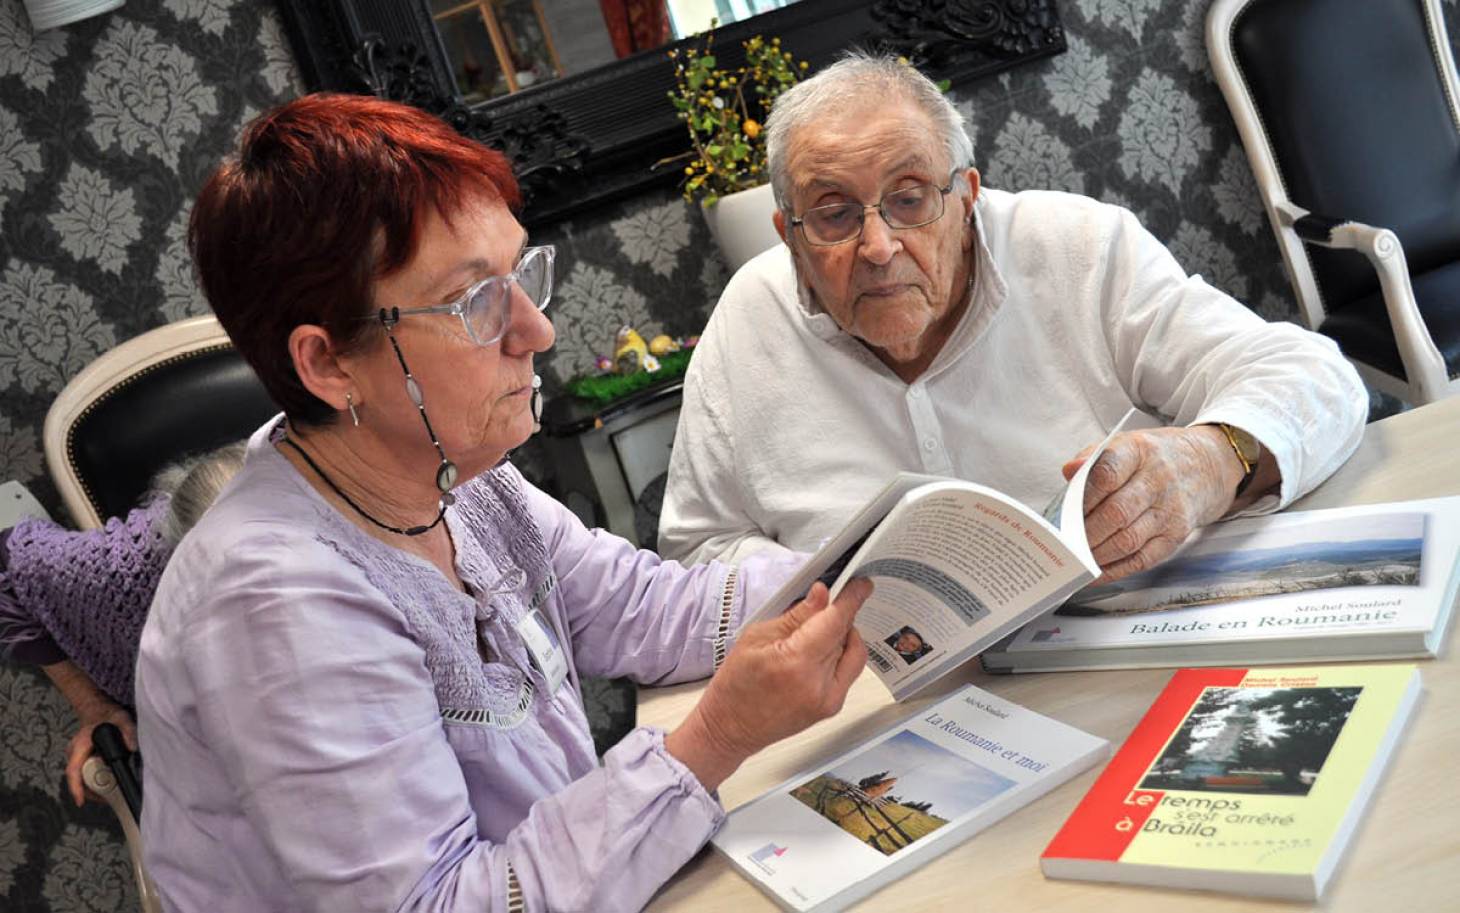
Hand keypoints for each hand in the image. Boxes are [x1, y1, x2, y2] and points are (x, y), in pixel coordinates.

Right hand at [64, 701, 136, 806]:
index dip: (76, 787)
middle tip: (107, 798)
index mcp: (80, 744)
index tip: (80, 801)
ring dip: (92, 787)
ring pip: (80, 777)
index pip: (74, 769)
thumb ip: (128, 731)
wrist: (98, 710)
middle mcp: (74, 751)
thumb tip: (132, 747)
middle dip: (90, 791)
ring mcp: (75, 756)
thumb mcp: (122, 720)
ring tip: (109, 793)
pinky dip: (93, 780)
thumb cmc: (109, 715)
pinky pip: (83, 773)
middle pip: (78, 778)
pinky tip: (105, 783)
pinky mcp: (79, 759)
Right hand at [665, 578, 872, 789]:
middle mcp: (818, 684)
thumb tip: (822, 595)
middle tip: (822, 605)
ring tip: (815, 633)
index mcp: (796, 663)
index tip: (860, 585)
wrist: (730, 728)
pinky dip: (839, 655)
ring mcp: (828, 700)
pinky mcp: (831, 707)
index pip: (835, 622)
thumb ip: (795, 616)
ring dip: (840, 636)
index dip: (851, 599)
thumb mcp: (756, 637)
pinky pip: (848, 671)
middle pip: (845, 635)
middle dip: (837, 616)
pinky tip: (818, 652)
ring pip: (851, 652)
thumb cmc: (735, 686)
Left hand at [1062, 426, 1243, 584]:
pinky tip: (1096, 571)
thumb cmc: (1154, 459)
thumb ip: (1092, 459)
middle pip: (1116, 513)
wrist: (1206, 466)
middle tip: (1064, 543)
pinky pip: (1143, 559)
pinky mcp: (1177, 535)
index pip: (1107, 474)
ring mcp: (1170, 510)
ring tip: (1075, 559)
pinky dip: (1115, 570)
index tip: (1064, 512)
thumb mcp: (1125, 445)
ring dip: (1097, 554)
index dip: (1082, 497)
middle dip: (1085, 533)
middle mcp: (1159, 480)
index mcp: (1139, 452)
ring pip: (1128, 540)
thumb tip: (1069, 472)